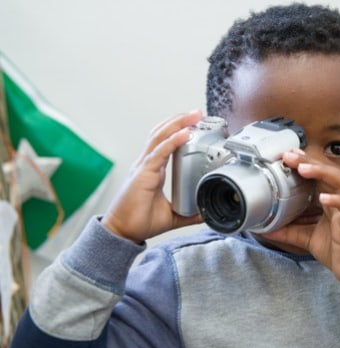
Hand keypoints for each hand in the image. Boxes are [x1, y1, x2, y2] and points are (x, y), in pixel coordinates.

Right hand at [102, 111, 202, 242]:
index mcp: (153, 170)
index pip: (166, 143)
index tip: (195, 124)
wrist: (122, 232)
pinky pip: (159, 153)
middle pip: (162, 133)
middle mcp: (147, 164)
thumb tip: (205, 212)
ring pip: (160, 137)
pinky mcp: (143, 174)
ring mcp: (143, 167)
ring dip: (177, 124)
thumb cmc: (139, 222)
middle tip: (197, 112)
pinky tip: (184, 133)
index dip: (178, 130)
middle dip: (180, 120)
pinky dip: (172, 141)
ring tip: (193, 115)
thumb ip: (189, 213)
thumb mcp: (172, 216)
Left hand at [262, 150, 339, 298]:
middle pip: (330, 172)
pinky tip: (324, 198)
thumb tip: (265, 230)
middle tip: (290, 155)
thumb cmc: (338, 250)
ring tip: (304, 168)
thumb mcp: (307, 238)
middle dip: (310, 161)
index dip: (305, 162)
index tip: (288, 154)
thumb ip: (289, 232)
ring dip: (324, 173)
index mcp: (331, 201)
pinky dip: (338, 201)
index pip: (319, 175)